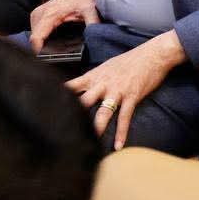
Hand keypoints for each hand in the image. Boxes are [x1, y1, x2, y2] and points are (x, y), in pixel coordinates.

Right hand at [28, 0, 99, 51]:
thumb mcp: (91, 10)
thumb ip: (92, 24)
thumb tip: (93, 37)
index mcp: (50, 14)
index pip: (37, 37)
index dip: (38, 51)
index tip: (45, 60)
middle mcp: (40, 14)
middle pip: (34, 38)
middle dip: (42, 49)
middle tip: (57, 56)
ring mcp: (37, 14)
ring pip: (34, 35)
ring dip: (42, 44)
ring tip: (55, 50)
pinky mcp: (39, 15)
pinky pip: (36, 30)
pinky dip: (43, 37)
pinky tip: (53, 42)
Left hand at [66, 30, 185, 149]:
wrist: (154, 54)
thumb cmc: (131, 59)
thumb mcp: (108, 66)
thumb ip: (95, 78)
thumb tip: (84, 86)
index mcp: (94, 76)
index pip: (70, 86)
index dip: (57, 96)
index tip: (44, 107)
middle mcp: (102, 84)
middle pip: (83, 101)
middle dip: (72, 115)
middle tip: (60, 131)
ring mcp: (117, 91)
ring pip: (103, 112)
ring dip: (95, 128)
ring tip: (88, 142)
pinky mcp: (132, 96)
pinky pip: (125, 117)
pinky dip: (121, 132)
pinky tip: (118, 145)